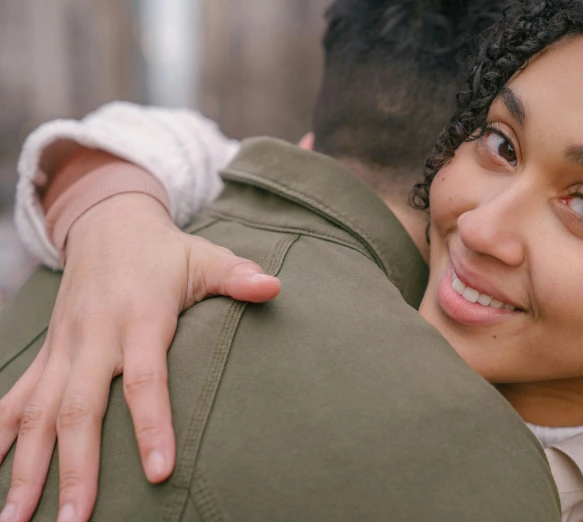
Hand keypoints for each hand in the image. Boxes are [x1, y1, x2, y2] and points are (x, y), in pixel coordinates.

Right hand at [0, 194, 279, 521]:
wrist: (108, 226)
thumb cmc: (166, 253)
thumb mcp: (206, 258)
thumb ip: (238, 276)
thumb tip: (274, 287)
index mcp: (140, 318)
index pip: (145, 379)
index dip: (152, 424)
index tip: (160, 471)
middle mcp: (95, 337)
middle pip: (80, 409)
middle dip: (75, 468)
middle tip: (78, 521)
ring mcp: (64, 347)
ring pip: (38, 412)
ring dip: (26, 467)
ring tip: (15, 520)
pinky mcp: (48, 352)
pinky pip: (15, 397)